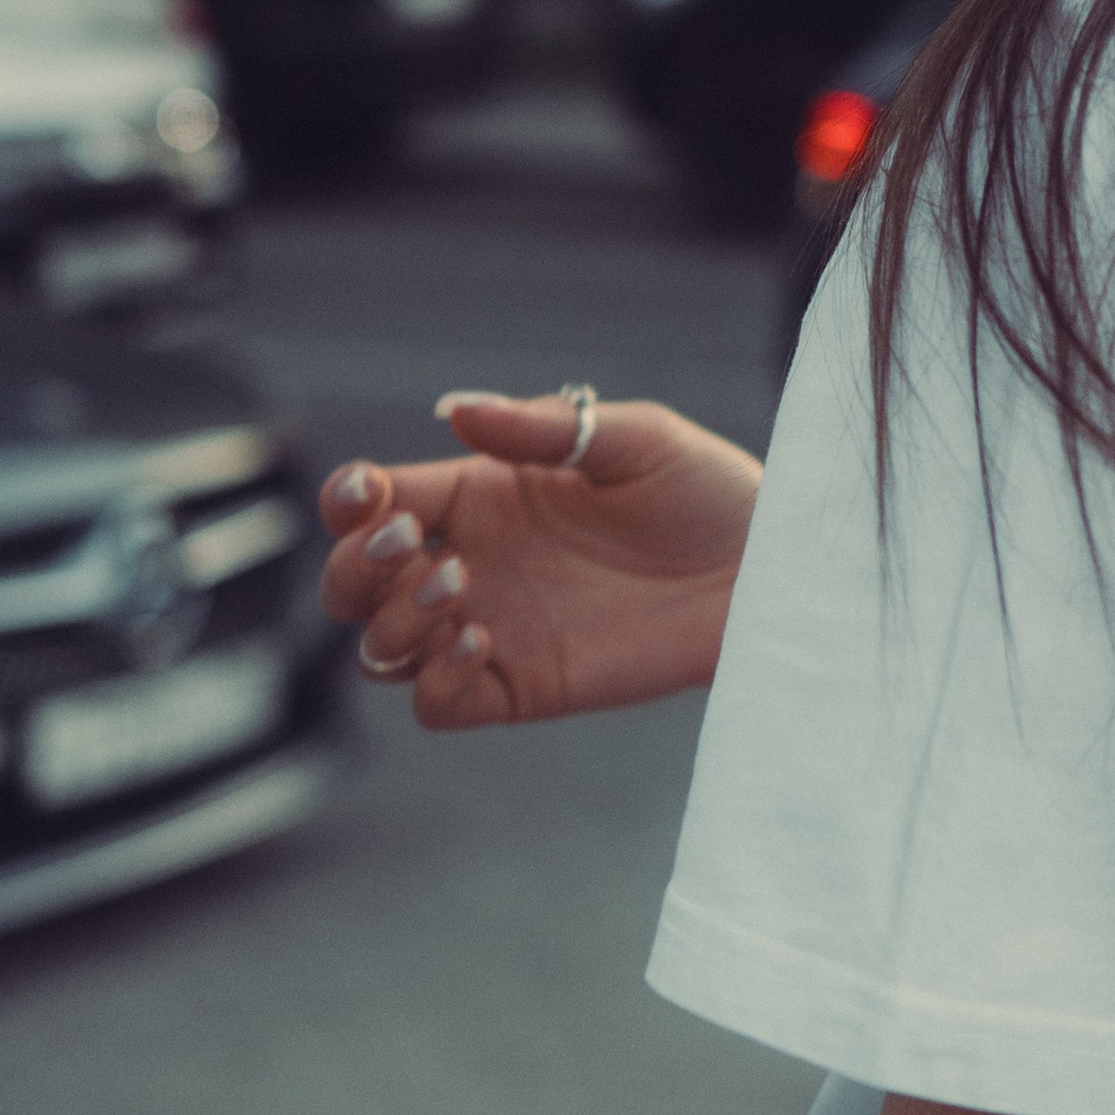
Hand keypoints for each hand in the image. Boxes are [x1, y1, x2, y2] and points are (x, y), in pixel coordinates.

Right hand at [317, 390, 761, 729]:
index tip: (372, 494)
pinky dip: (434, 680)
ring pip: (380, 649)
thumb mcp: (634, 438)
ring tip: (460, 586)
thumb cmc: (705, 491)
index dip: (348, 499)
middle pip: (352, 583)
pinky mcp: (521, 688)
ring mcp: (490, 629)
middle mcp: (471, 563)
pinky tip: (482, 640)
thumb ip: (543, 427)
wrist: (765, 572)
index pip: (373, 500)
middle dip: (354, 568)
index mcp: (480, 495)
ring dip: (392, 621)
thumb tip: (453, 410)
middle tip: (415, 547)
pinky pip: (436, 704)